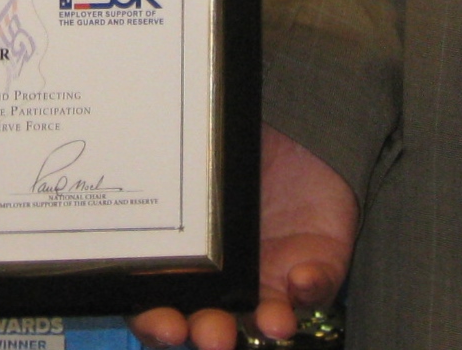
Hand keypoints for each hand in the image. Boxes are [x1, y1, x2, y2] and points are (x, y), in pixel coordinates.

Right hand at [131, 126, 353, 347]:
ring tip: (270, 321)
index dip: (157, 321)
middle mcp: (227, 279)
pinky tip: (302, 278)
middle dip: (211, 333)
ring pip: (265, 318)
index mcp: (188, 257)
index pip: (161, 302)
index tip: (166, 325)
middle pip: (211, 322)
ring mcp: (272, 278)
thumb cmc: (235, 147)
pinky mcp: (313, 267)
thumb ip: (177, 173)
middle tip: (213, 335)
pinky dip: (310, 288)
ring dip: (266, 324)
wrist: (293, 132)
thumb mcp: (199, 158)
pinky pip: (315, 289)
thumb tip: (146, 170)